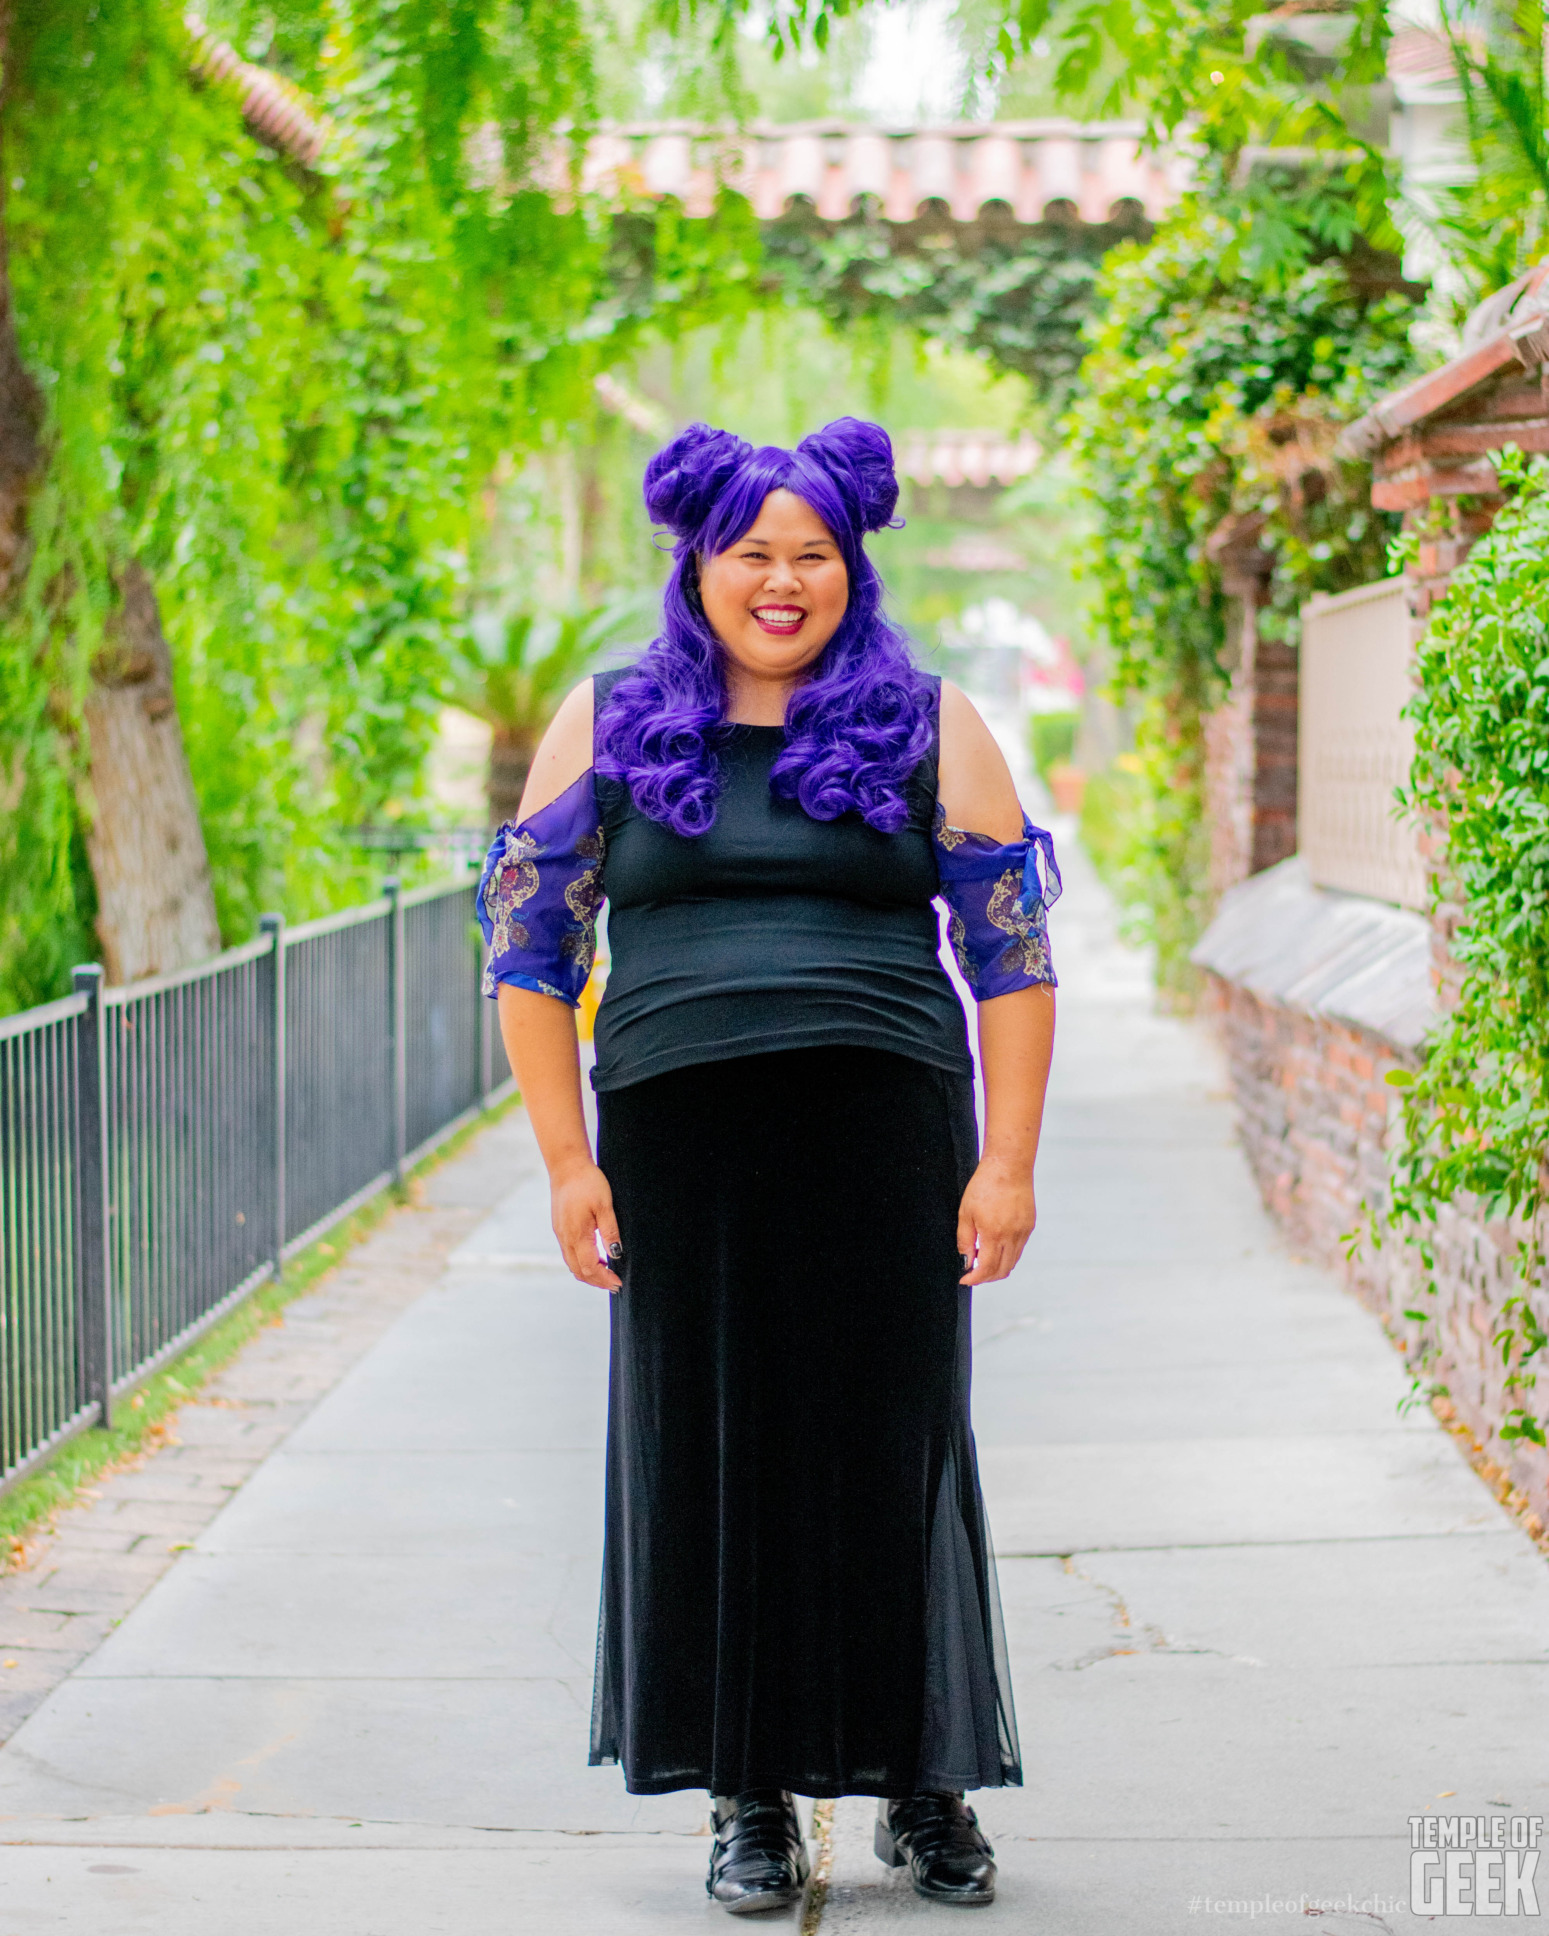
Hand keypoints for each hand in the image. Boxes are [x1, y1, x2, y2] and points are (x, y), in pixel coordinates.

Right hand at [551, 1159, 623, 1290]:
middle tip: (615, 1285)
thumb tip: (616, 1254)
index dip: (605, 1279)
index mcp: (577, 1234)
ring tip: (607, 1275)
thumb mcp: (605, 1205)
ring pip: (572, 1264)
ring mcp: (560, 1234)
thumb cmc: (588, 1182)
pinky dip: (581, 1263)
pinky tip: (594, 1258)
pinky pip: (569, 1254)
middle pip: (579, 1271)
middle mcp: (565, 1238)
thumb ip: (610, 1231)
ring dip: (588, 1274)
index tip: (619, 1283)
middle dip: (597, 1282)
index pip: (590, 1267)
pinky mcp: (559, 1228)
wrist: (567, 1166)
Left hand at [956, 1157, 1035, 1284]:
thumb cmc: (985, 1184)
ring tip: (982, 1260)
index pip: (986, 1268)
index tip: (965, 1279)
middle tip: (973, 1274)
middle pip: (1002, 1270)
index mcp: (994, 1233)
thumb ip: (965, 1239)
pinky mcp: (1029, 1226)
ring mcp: (1023, 1232)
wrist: (1009, 1166)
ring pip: (1012, 1262)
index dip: (974, 1279)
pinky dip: (1007, 1255)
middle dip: (986, 1278)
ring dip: (997, 1268)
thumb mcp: (966, 1212)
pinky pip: (1019, 1249)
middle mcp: (1012, 1236)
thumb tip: (966, 1260)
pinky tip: (995, 1246)